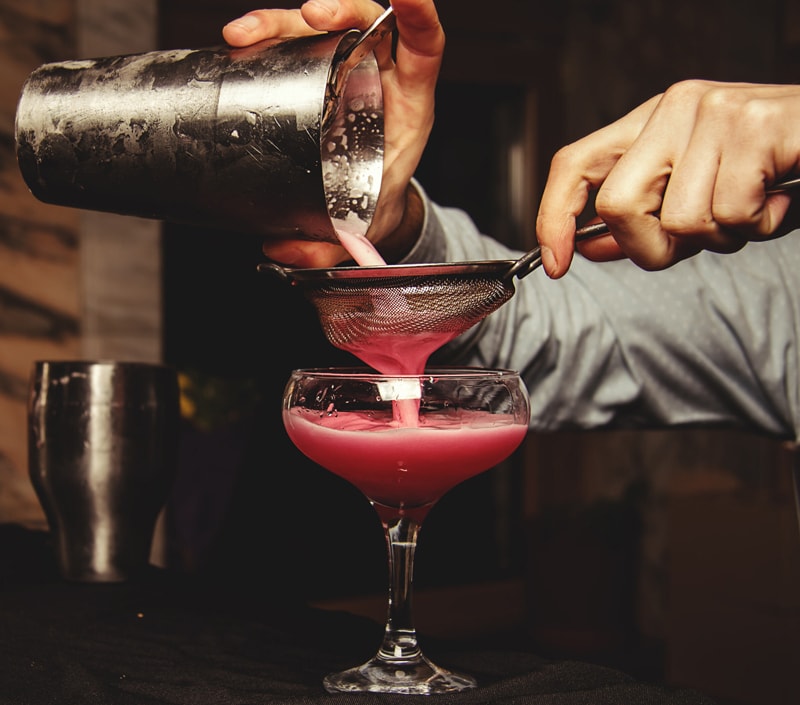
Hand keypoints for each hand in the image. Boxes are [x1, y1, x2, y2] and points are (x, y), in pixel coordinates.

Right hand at [224, 0, 443, 267]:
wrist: (370, 201)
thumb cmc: (375, 200)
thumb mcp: (361, 225)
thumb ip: (330, 246)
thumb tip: (283, 250)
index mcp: (409, 103)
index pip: (424, 45)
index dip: (418, 14)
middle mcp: (381, 76)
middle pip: (367, 22)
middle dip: (339, 9)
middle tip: (312, 15)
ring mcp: (347, 70)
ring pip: (321, 27)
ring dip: (284, 21)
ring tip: (249, 34)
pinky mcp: (315, 73)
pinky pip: (294, 44)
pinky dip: (268, 37)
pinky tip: (242, 42)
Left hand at [536, 80, 799, 276]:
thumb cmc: (769, 169)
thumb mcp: (695, 196)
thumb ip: (643, 221)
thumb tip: (586, 249)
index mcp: (651, 123)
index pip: (574, 164)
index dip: (553, 217)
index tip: (555, 264)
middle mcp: (674, 107)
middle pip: (617, 206)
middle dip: (651, 248)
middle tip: (696, 242)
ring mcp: (714, 112)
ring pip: (680, 221)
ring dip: (720, 237)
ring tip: (752, 206)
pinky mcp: (756, 126)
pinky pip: (730, 213)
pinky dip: (759, 226)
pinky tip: (777, 197)